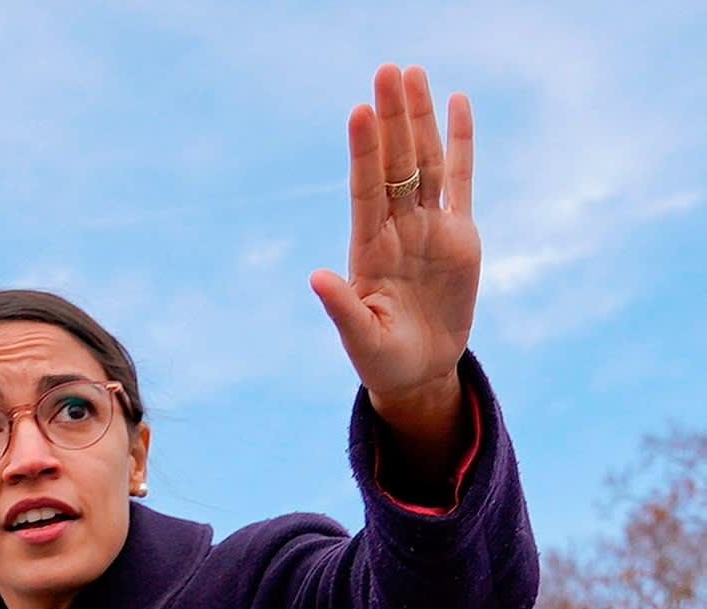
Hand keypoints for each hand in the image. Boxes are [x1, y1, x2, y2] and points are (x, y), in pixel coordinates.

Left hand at [310, 64, 480, 441]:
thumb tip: (315, 277)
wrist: (418, 372)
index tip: (358, 111)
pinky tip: (454, 103)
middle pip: (396, 164)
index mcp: (369, 251)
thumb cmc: (381, 359)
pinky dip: (459, 142)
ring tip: (412, 73)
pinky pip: (460, 179)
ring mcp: (429, 228)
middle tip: (387, 69)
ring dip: (418, 118)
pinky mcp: (460, 234)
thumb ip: (341, 307)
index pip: (366, 191)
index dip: (364, 152)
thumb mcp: (360, 338)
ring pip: (425, 162)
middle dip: (392, 118)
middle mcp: (397, 230)